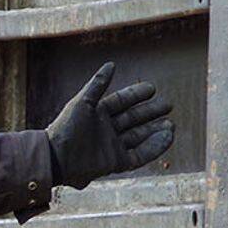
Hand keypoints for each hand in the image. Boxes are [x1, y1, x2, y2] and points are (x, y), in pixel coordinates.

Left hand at [44, 62, 173, 188]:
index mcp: (97, 114)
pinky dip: (154, 147)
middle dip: (150, 113)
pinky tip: (167, 138)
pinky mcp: (116, 163)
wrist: (57, 159)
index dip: (136, 95)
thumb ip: (97, 84)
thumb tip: (112, 64)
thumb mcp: (82, 102)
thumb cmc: (66, 128)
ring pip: (139, 137)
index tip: (152, 88)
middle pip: (133, 119)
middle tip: (168, 105)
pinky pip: (139, 155)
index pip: (121, 102)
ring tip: (171, 124)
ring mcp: (112, 147)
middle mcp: (106, 130)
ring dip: (155, 131)